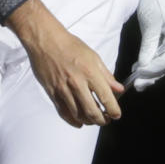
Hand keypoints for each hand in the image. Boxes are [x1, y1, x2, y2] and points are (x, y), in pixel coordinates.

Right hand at [7, 0, 122, 127]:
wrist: (45, 41)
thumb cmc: (70, 46)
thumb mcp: (93, 57)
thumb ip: (106, 75)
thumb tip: (119, 89)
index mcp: (90, 72)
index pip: (106, 98)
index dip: (113, 110)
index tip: (116, 114)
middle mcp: (77, 83)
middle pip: (92, 111)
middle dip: (102, 120)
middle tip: (106, 119)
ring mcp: (63, 89)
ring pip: (78, 115)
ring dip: (89, 121)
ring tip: (94, 119)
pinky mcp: (52, 93)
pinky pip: (63, 112)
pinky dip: (73, 121)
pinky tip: (79, 122)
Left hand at [130, 0, 164, 91]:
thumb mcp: (150, 21)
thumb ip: (148, 45)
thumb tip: (143, 66)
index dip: (152, 70)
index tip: (138, 76)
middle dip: (152, 75)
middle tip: (137, 85)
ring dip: (151, 71)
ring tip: (137, 80)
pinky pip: (163, 54)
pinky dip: (152, 62)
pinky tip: (140, 68)